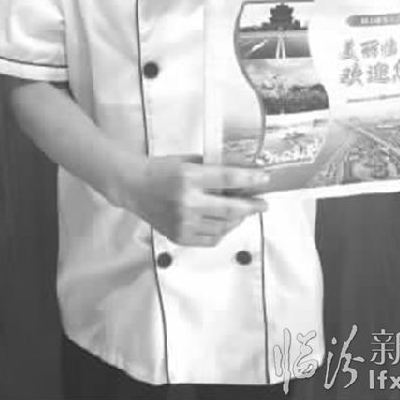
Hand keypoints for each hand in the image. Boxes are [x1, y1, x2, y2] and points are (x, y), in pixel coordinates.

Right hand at [127, 155, 268, 246]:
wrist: (134, 187)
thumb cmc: (162, 169)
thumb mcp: (189, 161)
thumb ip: (214, 168)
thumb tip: (244, 171)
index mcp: (189, 177)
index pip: (228, 179)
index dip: (250, 180)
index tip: (265, 179)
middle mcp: (187, 202)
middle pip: (230, 208)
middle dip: (252, 206)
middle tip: (263, 204)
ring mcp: (183, 223)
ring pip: (223, 226)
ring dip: (238, 218)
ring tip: (244, 211)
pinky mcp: (180, 237)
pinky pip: (211, 239)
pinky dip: (223, 231)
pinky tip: (226, 222)